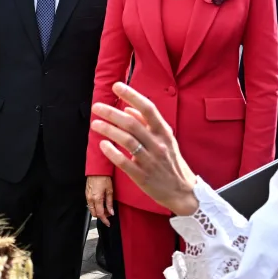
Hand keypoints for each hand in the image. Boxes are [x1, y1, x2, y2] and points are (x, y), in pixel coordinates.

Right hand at [86, 175, 114, 225]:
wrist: (97, 170)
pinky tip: (101, 202)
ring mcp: (87, 196)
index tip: (108, 223)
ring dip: (98, 211)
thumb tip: (111, 212)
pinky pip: (90, 203)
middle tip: (109, 213)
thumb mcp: (110, 191)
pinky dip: (95, 206)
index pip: (100, 214)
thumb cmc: (104, 178)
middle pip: (94, 213)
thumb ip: (109, 203)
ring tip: (106, 207)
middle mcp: (90, 199)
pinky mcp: (86, 193)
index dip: (104, 220)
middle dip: (101, 216)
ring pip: (91, 209)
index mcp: (97, 199)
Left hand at [91, 82, 197, 216]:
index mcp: (164, 132)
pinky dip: (113, 153)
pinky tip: (102, 145)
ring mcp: (150, 160)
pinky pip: (125, 163)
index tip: (116, 86)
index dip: (132, 96)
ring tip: (95, 123)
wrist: (182, 192)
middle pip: (132, 124)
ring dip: (109, 130)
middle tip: (96, 106)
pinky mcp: (142, 176)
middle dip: (111, 113)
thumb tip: (128, 109)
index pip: (148, 109)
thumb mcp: (165, 140)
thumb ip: (147, 124)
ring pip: (127, 141)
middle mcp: (158, 144)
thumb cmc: (171, 162)